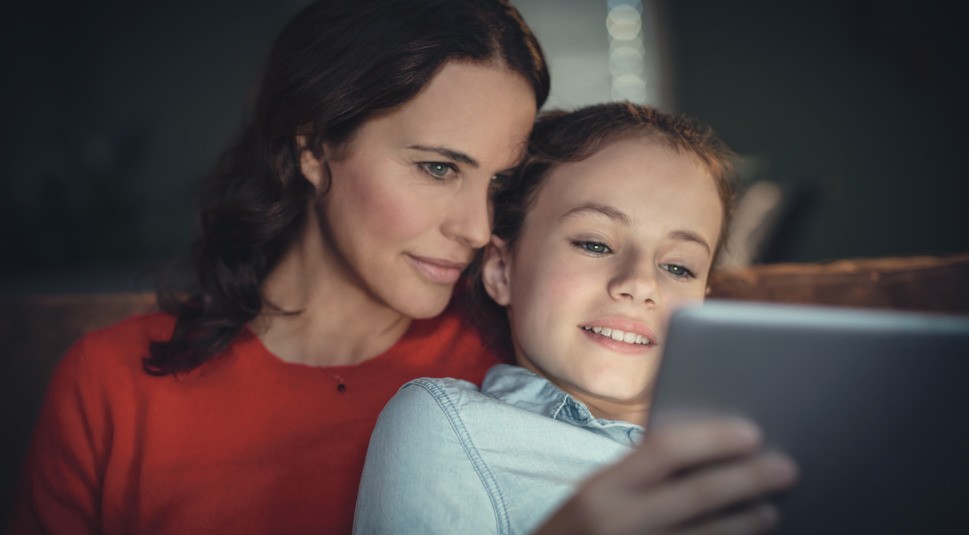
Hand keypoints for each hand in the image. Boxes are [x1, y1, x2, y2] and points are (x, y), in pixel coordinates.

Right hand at [533, 417, 797, 534]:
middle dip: (747, 480)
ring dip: (745, 524)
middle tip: (786, 468)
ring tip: (769, 511)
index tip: (751, 431)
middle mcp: (618, 523)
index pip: (664, 450)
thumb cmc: (575, 532)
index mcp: (600, 489)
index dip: (712, 438)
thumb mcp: (593, 496)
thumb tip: (704, 452)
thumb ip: (636, 475)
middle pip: (697, 495)